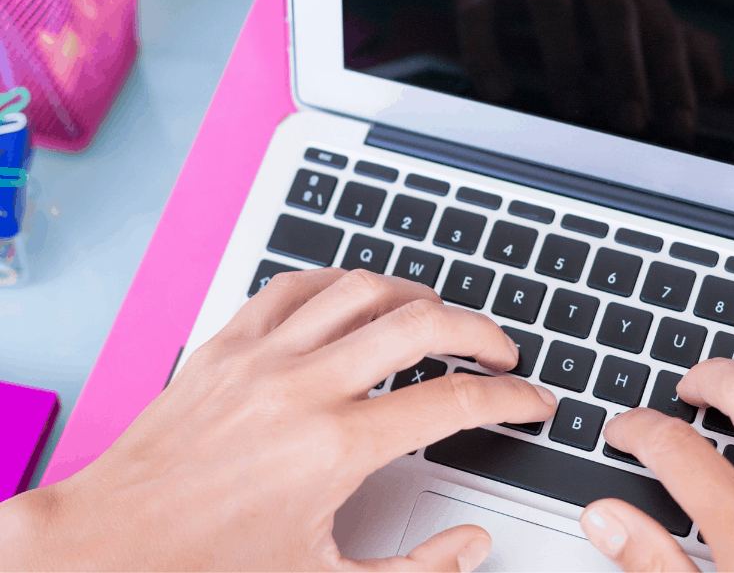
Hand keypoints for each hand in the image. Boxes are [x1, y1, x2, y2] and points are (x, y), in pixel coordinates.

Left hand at [0, 269, 555, 570]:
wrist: (110, 543)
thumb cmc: (204, 563)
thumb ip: (416, 572)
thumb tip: (471, 545)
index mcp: (335, 448)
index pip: (453, 402)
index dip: (509, 398)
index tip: (529, 401)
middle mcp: (303, 387)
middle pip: (421, 324)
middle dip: (480, 331)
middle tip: (500, 349)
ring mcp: (263, 356)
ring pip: (363, 290)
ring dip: (417, 296)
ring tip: (440, 314)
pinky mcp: (227, 344)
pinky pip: (294, 286)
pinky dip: (339, 282)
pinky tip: (356, 296)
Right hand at [451, 0, 722, 138]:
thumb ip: (663, 37)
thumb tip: (714, 84)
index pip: (658, 22)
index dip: (674, 76)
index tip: (681, 128)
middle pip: (612, 6)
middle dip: (627, 67)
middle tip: (631, 123)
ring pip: (550, 1)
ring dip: (565, 59)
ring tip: (574, 109)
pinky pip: (477, 14)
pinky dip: (487, 54)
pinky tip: (499, 93)